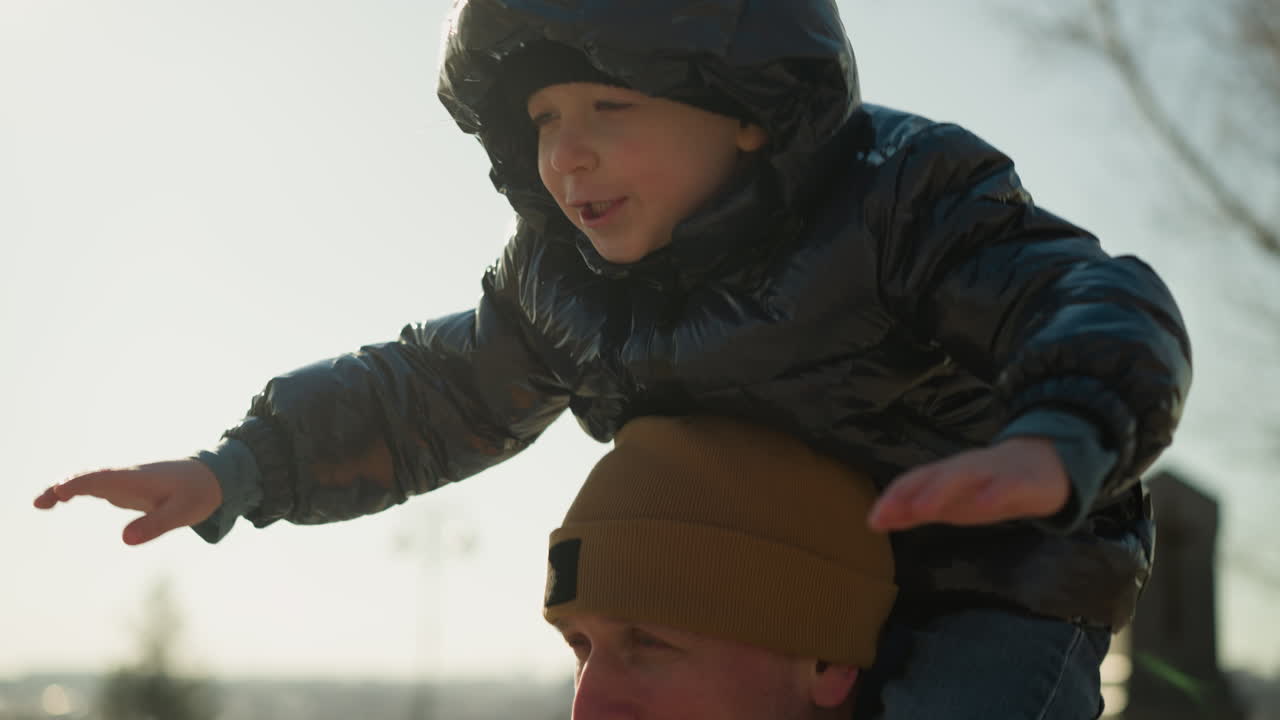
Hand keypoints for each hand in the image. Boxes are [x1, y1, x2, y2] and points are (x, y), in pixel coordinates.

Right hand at [34, 459, 223, 544]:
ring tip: (40, 503)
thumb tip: (125, 540)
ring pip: (90, 481)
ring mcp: (125, 483)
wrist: (213, 477)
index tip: (59, 491)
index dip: (79, 484)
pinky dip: (77, 490)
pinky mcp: (127, 490)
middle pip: (89, 478)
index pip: (102, 479)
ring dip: (65, 489)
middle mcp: (127, 478)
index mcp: (138, 479)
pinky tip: (63, 498)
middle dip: (63, 487)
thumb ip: (156, 525)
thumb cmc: (199, 493)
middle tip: (39, 502)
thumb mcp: (184, 512)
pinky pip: (96, 487)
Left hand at [868, 437, 1069, 530]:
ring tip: (924, 509)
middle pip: (935, 476)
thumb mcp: (948, 503)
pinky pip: (1007, 485)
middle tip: (890, 514)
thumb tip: (875, 521)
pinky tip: (985, 505)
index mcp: (945, 475)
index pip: (915, 481)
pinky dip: (994, 492)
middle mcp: (965, 469)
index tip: (873, 520)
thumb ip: (912, 511)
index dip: (893, 498)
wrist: (1042, 467)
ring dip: (941, 490)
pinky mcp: (1022, 480)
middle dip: (912, 493)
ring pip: (966, 475)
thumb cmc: (984, 487)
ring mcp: (993, 472)